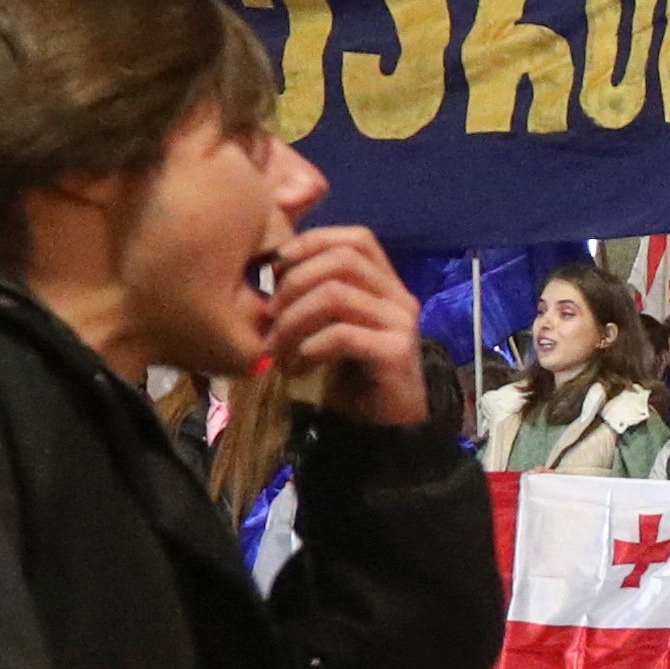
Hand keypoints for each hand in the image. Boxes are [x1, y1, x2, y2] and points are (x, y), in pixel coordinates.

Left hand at [266, 227, 425, 429]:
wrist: (382, 429)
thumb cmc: (352, 374)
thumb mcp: (331, 325)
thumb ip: (316, 295)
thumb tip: (272, 265)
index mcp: (387, 284)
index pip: (358, 240)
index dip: (315, 241)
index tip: (276, 261)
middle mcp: (399, 297)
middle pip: (344, 261)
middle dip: (294, 281)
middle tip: (268, 314)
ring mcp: (401, 324)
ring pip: (337, 295)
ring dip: (294, 318)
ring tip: (275, 344)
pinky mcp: (395, 353)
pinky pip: (342, 335)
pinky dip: (309, 348)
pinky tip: (297, 368)